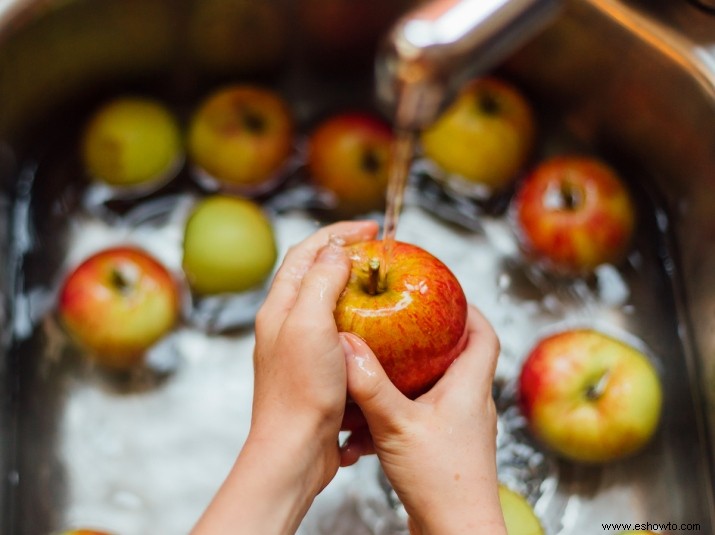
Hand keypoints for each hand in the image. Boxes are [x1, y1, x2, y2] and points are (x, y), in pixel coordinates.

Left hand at [192, 220, 377, 534]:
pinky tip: (378, 328)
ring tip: (379, 282)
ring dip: (351, 285)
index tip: (369, 229)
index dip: (337, 233)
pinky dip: (358, 319)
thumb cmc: (301, 391)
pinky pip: (338, 332)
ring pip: (326, 302)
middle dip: (344, 254)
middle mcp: (286, 323)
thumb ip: (321, 282)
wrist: (294, 451)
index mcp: (280, 307)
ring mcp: (300, 347)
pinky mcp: (316, 370)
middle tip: (377, 249)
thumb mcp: (310, 325)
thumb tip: (335, 251)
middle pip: (314, 273)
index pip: (306, 253)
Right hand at [340, 305, 506, 534]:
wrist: (455, 533)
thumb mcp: (398, 425)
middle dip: (429, 339)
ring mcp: (459, 427)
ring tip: (379, 368)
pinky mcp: (444, 448)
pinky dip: (396, 413)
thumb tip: (347, 346)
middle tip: (401, 324)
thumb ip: (371, 386)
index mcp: (470, 388)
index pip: (484, 334)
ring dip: (408, 378)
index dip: (469, 309)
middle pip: (458, 356)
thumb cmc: (442, 482)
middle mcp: (470, 404)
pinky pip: (420, 417)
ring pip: (435, 388)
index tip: (445, 293)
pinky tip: (366, 426)